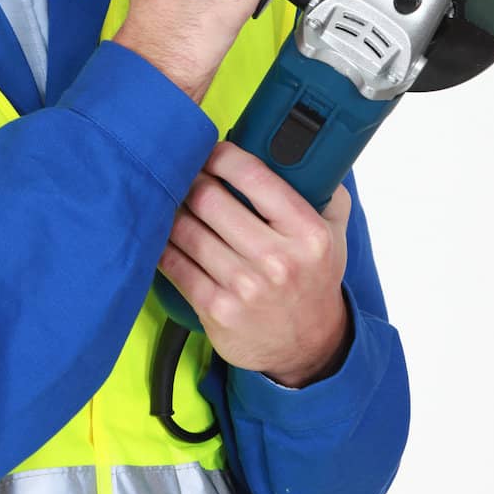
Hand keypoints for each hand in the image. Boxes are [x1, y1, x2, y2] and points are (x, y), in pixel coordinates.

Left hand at [157, 140, 351, 387]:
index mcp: (307, 233)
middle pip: (209, 198)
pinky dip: (161, 242)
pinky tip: (160, 231)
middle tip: (182, 172)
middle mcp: (276, 260)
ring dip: (171, 208)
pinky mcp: (216, 309)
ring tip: (168, 197)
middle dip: (189, 179)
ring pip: (186, 229)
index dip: (220, 156)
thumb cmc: (313, 279)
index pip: (253, 176)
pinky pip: (174, 263)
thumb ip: (322, 188)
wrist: (307, 347)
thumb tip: (292, 146)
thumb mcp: (333, 233)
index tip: (209, 151)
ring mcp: (244, 287)